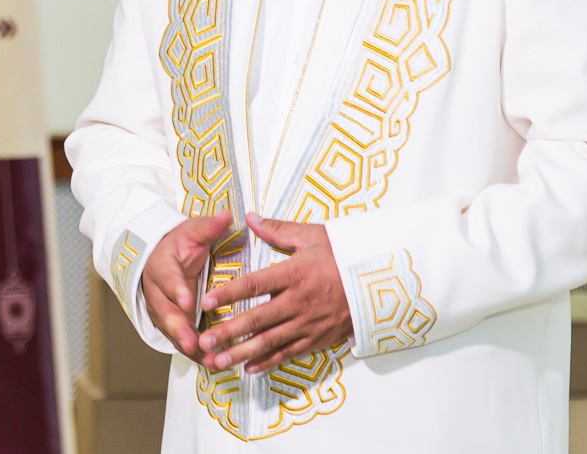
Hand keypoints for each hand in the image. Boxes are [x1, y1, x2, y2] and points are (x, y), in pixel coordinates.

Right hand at [140, 209, 231, 357]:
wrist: (161, 257)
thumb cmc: (180, 244)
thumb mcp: (192, 230)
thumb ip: (209, 226)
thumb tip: (228, 215)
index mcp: (161, 266)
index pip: (167, 278)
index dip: (177, 290)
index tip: (188, 301)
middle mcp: (158, 293)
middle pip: (165, 312)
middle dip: (179, 328)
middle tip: (193, 341)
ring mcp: (163, 311)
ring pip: (173, 332)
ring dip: (189, 347)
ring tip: (210, 360)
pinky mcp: (172, 325)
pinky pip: (182, 341)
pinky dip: (196, 354)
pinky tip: (213, 365)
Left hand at [197, 212, 352, 374]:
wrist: (381, 281)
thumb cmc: (346, 255)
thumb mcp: (313, 236)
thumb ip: (278, 229)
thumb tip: (250, 218)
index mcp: (295, 273)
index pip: (255, 284)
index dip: (230, 293)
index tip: (207, 300)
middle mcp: (299, 301)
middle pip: (258, 318)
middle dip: (229, 331)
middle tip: (204, 340)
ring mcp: (308, 323)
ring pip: (270, 341)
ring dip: (242, 352)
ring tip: (218, 360)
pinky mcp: (317, 338)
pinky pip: (289, 353)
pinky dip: (268, 362)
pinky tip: (249, 368)